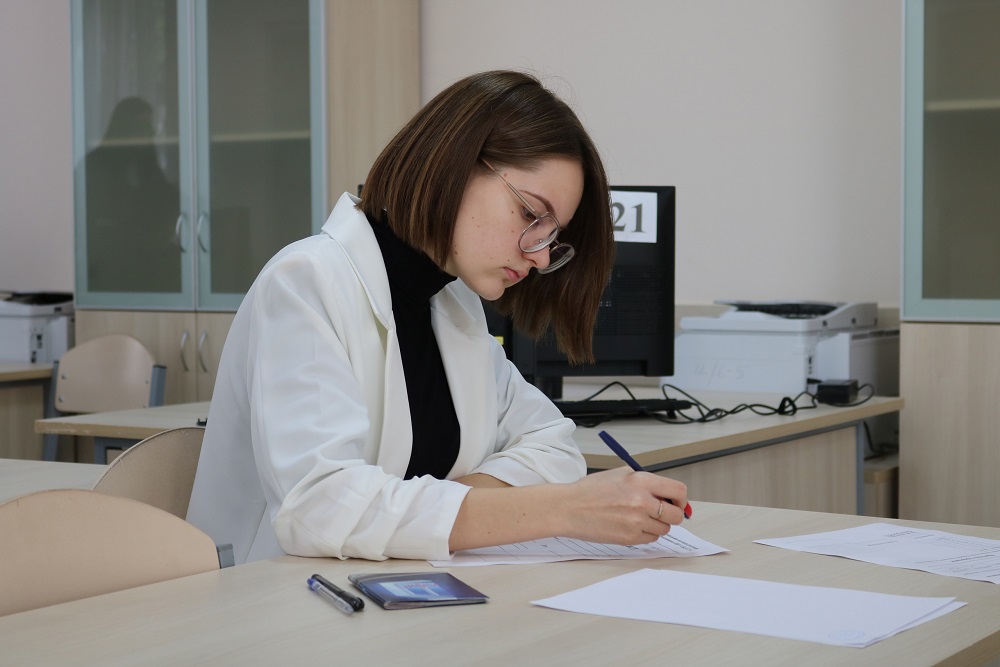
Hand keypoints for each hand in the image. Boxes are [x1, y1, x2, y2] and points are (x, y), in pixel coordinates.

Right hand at [555, 467, 687, 544]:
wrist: (569, 508)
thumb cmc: (591, 491)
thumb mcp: (621, 475)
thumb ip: (646, 482)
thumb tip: (668, 494)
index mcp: (641, 481)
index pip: (679, 491)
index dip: (681, 499)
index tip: (677, 502)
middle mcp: (642, 501)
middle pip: (676, 515)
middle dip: (672, 514)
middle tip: (662, 513)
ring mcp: (637, 522)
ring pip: (664, 529)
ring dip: (656, 525)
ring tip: (638, 517)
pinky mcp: (630, 538)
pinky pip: (651, 539)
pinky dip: (645, 534)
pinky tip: (630, 525)